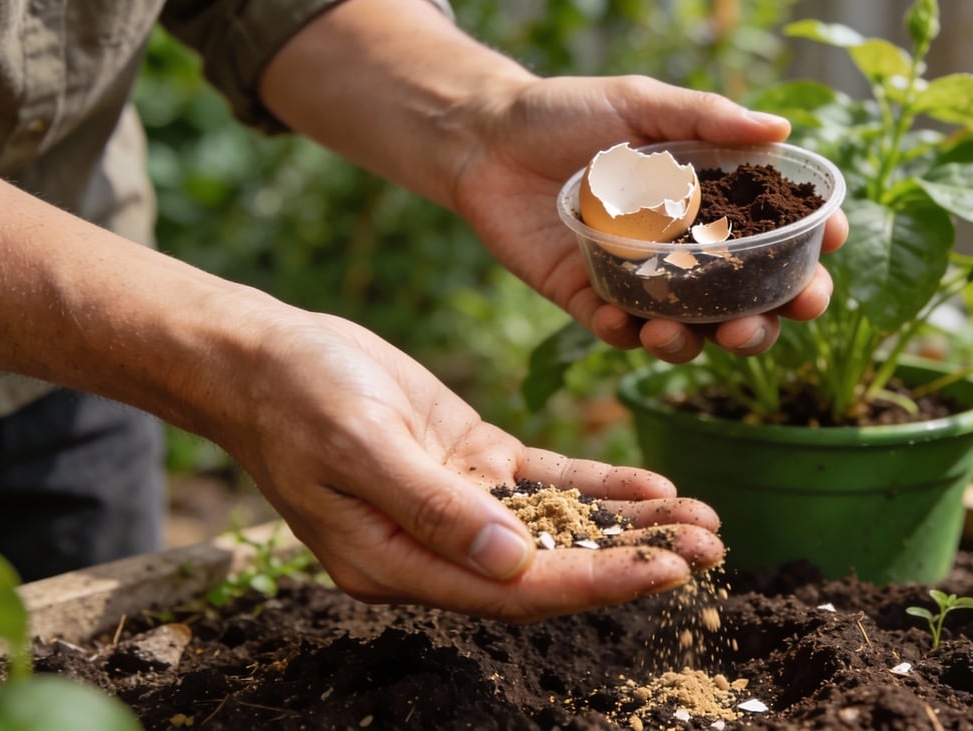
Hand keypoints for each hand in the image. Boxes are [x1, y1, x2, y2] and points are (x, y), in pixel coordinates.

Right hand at [211, 308, 723, 621]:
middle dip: (630, 560)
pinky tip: (652, 484)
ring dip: (627, 526)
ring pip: (558, 525)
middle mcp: (435, 546)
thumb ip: (432, 507)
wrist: (262, 355)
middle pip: (550, 567)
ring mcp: (457, 504)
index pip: (513, 591)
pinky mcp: (469, 461)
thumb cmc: (295, 398)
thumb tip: (513, 562)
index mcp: (399, 564)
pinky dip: (597, 484)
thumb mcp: (358, 446)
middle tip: (710, 548)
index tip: (663, 573)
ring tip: (701, 520)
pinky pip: (545, 480)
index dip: (592, 585)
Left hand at [452, 75, 848, 363]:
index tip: (833, 243)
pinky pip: (619, 332)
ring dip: (699, 343)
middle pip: (747, 299)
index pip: (776, 235)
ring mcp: (638, 280)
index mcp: (708, 203)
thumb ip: (705, 118)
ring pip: (689, 330)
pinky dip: (627, 335)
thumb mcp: (640, 102)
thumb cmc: (565, 112)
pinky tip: (626, 325)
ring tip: (684, 336)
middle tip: (775, 317)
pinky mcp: (589, 300)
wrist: (484, 139)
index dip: (813, 247)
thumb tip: (780, 127)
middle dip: (771, 317)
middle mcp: (683, 250)